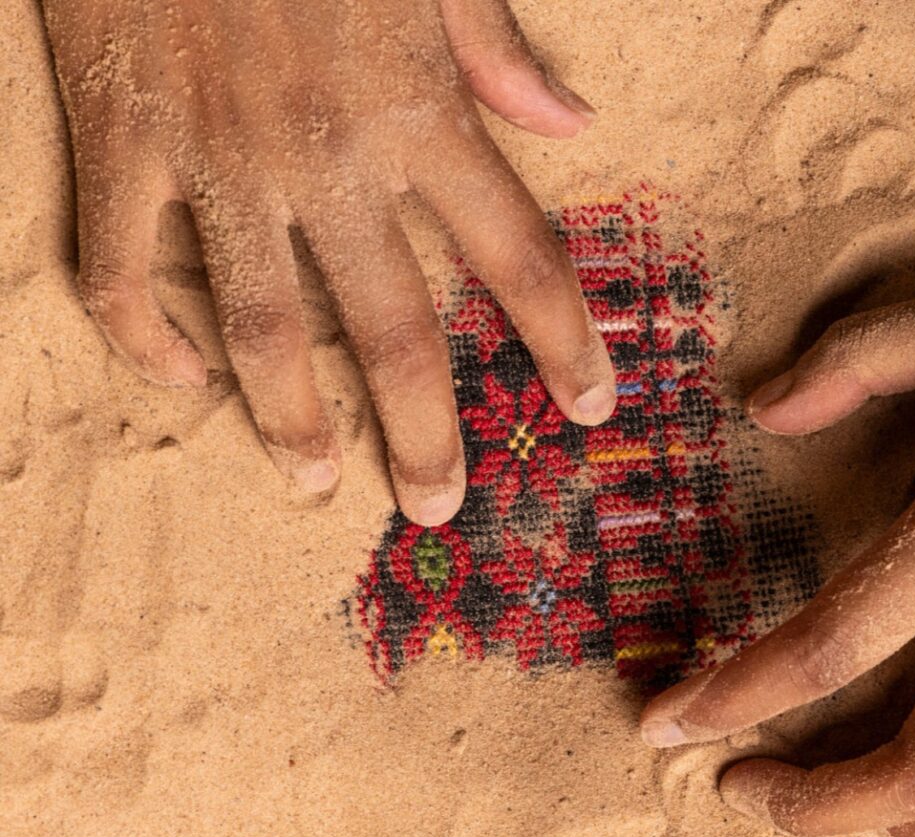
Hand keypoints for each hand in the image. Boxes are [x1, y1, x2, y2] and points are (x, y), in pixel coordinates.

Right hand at [43, 0, 615, 523]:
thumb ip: (497, 51)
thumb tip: (571, 127)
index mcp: (418, 108)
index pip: (518, 253)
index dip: (563, 340)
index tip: (590, 409)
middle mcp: (328, 155)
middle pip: (395, 328)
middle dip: (426, 431)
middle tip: (440, 504)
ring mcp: (218, 156)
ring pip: (265, 327)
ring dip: (291, 421)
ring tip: (317, 481)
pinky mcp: (123, 141)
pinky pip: (121, 269)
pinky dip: (145, 339)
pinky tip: (184, 380)